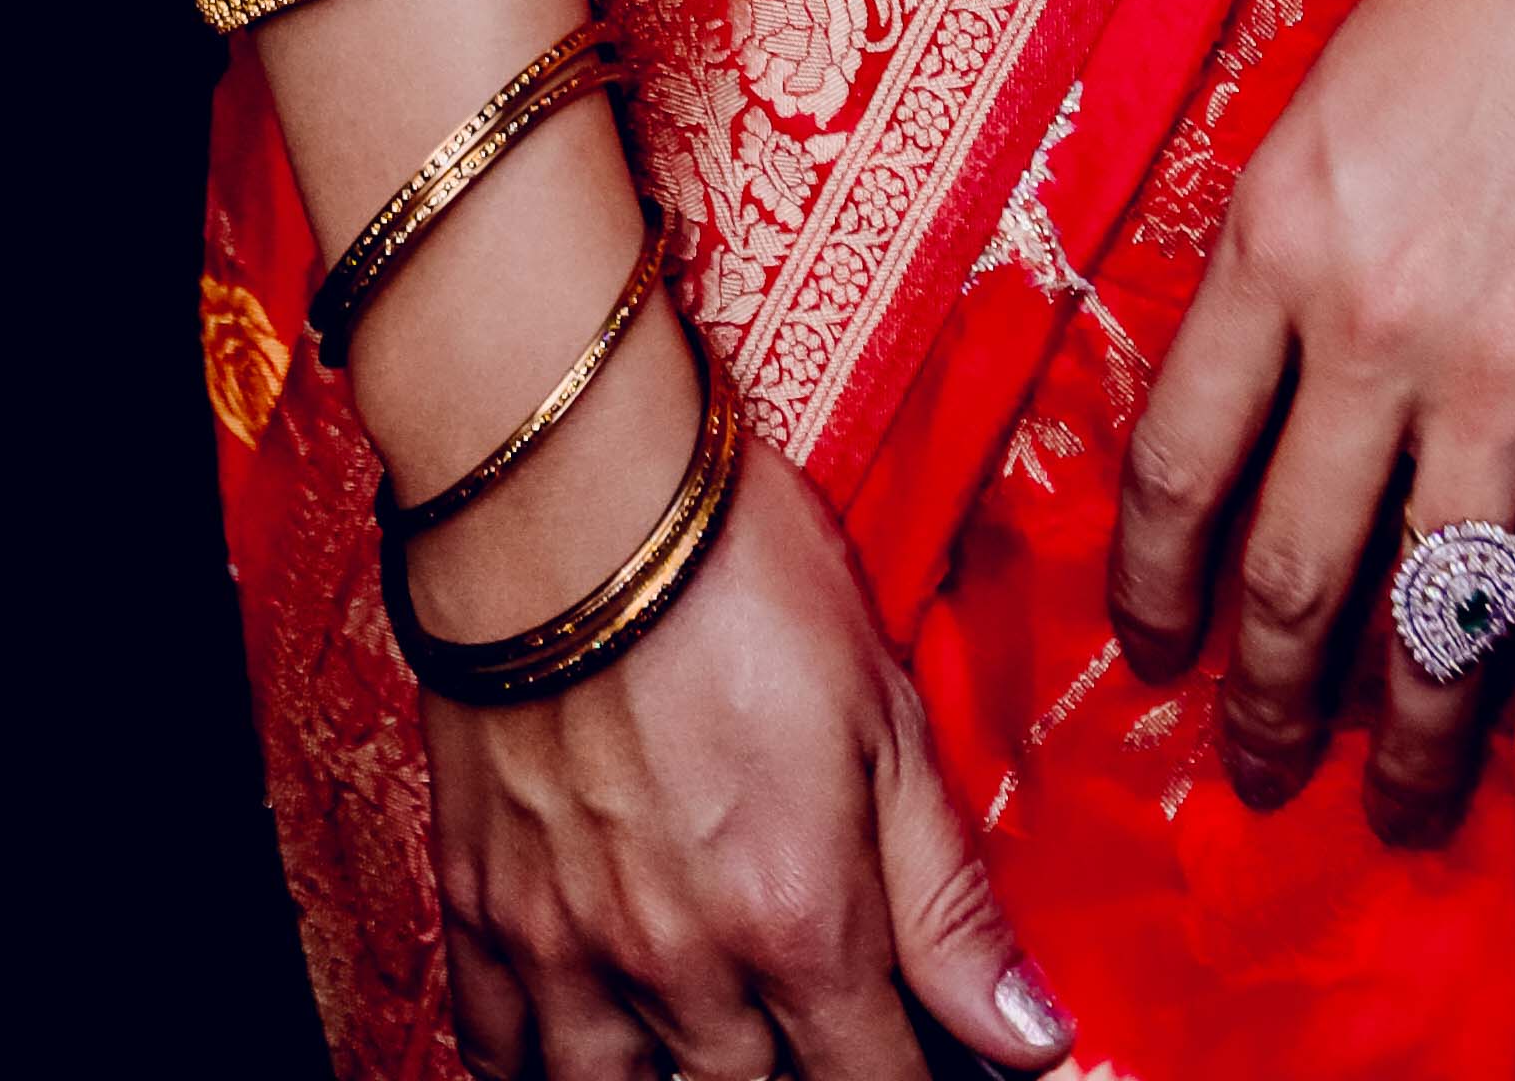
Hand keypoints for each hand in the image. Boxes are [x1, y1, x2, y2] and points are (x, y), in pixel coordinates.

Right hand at [429, 384, 1066, 1080]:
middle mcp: (680, 964)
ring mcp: (567, 943)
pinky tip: (585, 1035)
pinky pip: (496, 1043)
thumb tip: (1032, 1041)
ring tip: (715, 1034)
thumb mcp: (887, 716)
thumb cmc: (739, 573)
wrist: (571, 492)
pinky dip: (539, 1057)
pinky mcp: (482, 902)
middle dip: (798, 1074)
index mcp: (796, 922)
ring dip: (675, 1079)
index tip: (928, 1064)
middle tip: (816, 1018)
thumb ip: (950, 898)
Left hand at [1109, 0, 1514, 831]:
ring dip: (1419, 736)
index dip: (1156, 586)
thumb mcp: (1317, 101)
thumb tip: (1242, 386)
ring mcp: (1509, 367)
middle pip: (1295, 571)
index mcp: (1273, 241)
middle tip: (1263, 773)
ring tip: (1404, 808)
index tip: (1155, 654)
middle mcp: (1373, 324)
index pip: (1178, 464)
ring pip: (1438, 610)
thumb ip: (1277, 250)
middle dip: (1270, 702)